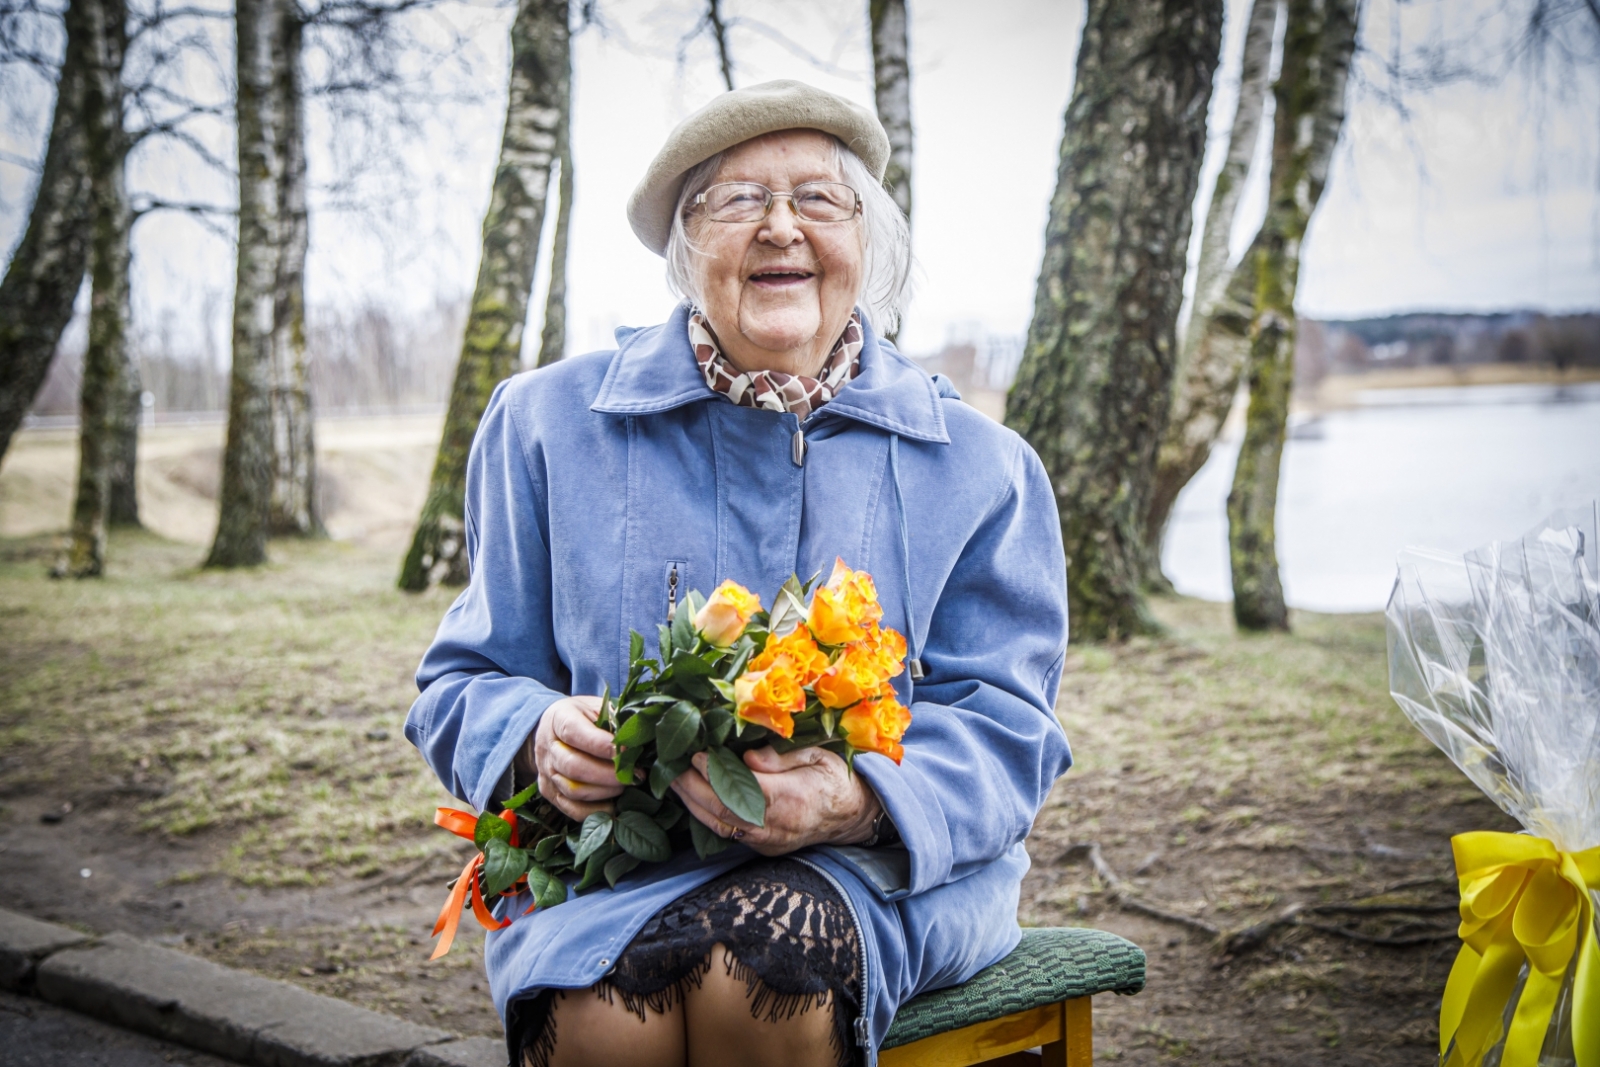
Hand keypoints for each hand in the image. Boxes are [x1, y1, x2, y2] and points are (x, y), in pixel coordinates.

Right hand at [523, 696, 621, 821]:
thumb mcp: (596, 707)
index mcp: (558, 719)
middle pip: (573, 766)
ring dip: (604, 792)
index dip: (601, 744)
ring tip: (626, 785)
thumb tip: (636, 740)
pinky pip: (571, 809)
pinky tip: (614, 805)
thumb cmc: (583, 716)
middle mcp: (547, 747)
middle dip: (608, 774)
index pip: (574, 733)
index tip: (626, 751)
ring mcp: (546, 772)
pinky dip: (595, 811)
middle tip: (633, 774)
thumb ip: (613, 719)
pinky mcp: (549, 792)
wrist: (553, 729)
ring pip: (573, 790)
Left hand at [670, 746, 880, 855]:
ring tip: (675, 783)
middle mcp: (778, 825)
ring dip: (694, 805)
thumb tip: (748, 757)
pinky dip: (707, 817)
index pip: (744, 789)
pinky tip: (694, 800)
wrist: (852, 815)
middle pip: (725, 812)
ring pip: (723, 827)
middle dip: (695, 790)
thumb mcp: (817, 755)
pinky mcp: (765, 848)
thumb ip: (781, 758)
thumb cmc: (835, 779)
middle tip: (673, 769)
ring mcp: (770, 841)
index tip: (697, 755)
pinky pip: (730, 834)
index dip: (716, 774)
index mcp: (793, 798)